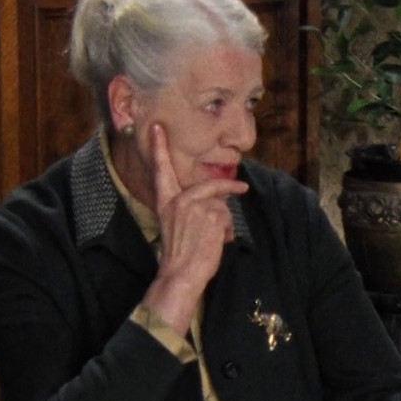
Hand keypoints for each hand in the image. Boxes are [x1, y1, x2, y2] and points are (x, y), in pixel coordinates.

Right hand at [140, 123, 247, 334]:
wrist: (181, 273)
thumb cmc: (181, 254)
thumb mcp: (178, 225)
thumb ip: (192, 208)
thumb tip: (219, 199)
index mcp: (166, 202)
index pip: (161, 171)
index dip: (160, 148)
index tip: (158, 127)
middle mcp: (178, 201)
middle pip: (210, 185)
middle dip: (229, 187)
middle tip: (242, 187)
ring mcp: (195, 206)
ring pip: (221, 204)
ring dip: (225, 221)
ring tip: (216, 239)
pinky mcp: (210, 214)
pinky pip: (227, 216)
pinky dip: (228, 230)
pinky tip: (219, 242)